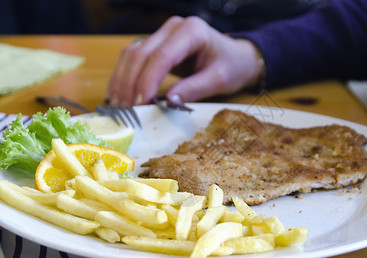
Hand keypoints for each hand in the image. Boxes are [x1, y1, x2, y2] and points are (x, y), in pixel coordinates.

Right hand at [107, 16, 261, 106]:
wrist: (236, 57)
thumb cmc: (232, 66)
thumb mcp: (220, 80)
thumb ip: (195, 89)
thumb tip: (168, 102)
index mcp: (192, 31)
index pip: (162, 56)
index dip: (148, 80)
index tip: (141, 104)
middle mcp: (173, 28)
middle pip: (141, 53)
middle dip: (131, 84)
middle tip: (128, 111)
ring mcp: (162, 34)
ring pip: (131, 55)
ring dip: (122, 82)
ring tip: (120, 107)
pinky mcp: (155, 44)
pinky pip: (132, 59)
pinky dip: (124, 78)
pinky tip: (120, 96)